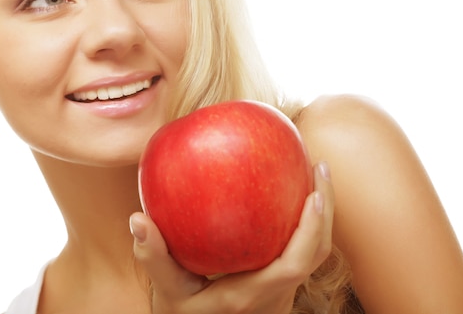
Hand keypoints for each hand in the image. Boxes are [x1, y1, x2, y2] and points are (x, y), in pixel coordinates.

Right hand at [129, 162, 333, 313]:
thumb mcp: (164, 290)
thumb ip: (152, 256)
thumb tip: (136, 219)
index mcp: (250, 296)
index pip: (293, 265)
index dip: (310, 230)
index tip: (314, 193)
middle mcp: (274, 297)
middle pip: (316, 255)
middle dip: (326, 211)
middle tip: (320, 166)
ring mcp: (281, 293)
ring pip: (315, 255)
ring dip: (321, 215)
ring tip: (315, 173)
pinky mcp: (281, 287)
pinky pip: (302, 252)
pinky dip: (306, 223)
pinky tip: (292, 193)